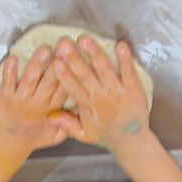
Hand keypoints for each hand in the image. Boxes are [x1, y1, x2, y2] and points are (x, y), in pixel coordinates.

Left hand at [0, 45, 68, 154]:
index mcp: (52, 110)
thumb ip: (69, 125)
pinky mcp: (6, 97)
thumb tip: (83, 110)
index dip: (70, 75)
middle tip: (64, 46)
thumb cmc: (37, 136)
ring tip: (44, 49)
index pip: (63, 90)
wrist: (12, 143)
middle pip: (49, 82)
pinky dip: (9, 71)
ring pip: (30, 80)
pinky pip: (7, 83)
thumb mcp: (57, 136)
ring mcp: (21, 100)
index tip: (76, 59)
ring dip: (36, 64)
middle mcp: (37, 104)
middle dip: (56, 65)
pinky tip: (12, 58)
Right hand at [49, 35, 149, 154]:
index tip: (55, 61)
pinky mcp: (133, 88)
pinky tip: (120, 45)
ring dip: (95, 54)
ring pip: (104, 70)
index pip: (73, 88)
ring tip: (85, 40)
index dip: (64, 75)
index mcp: (88, 106)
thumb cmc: (106, 135)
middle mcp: (101, 97)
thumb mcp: (84, 135)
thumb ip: (66, 125)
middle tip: (65, 44)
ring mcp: (118, 92)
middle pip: (86, 76)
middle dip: (75, 59)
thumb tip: (48, 116)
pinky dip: (125, 58)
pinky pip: (128, 71)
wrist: (132, 141)